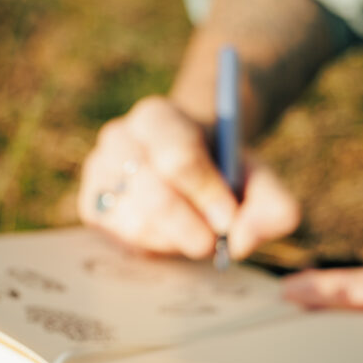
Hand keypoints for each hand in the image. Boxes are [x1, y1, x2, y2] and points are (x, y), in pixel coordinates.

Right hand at [78, 96, 299, 259]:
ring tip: (194, 235)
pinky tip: (167, 236)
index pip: (176, 156)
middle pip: (151, 191)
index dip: (206, 193)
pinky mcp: (90, 206)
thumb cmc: (224, 175)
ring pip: (135, 220)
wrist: (189, 171)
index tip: (228, 219)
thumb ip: (271, 206)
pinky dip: (152, 246)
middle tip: (213, 243)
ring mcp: (98, 172)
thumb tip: (242, 239)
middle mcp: (118, 138)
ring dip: (173, 239)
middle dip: (189, 225)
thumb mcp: (260, 181)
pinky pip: (120, 238)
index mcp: (157, 116)